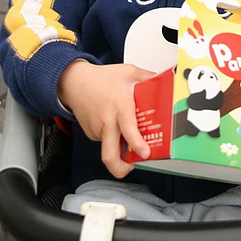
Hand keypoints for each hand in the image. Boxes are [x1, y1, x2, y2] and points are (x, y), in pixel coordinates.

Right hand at [57, 61, 154, 177]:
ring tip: (128, 135)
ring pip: (111, 147)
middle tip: (132, 167)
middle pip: (109, 156)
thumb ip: (149, 77)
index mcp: (120, 107)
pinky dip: (113, 136)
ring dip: (121, 147)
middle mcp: (108, 122)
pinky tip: (115, 123)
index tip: (146, 153)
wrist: (74, 81)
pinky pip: (106, 140)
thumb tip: (166, 81)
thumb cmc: (102, 78)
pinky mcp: (91, 133)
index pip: (128, 130)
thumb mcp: (130, 72)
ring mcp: (98, 130)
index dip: (137, 144)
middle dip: (120, 168)